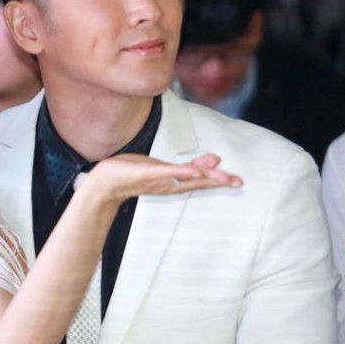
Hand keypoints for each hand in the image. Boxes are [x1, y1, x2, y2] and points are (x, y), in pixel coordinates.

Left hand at [79, 153, 242, 202]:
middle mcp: (169, 183)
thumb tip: (212, 160)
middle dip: (219, 181)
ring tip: (223, 178)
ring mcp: (160, 178)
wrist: (106, 182)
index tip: (236, 180)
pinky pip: (168, 172)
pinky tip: (195, 171)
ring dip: (205, 177)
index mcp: (174, 182)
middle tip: (238, 181)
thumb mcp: (163, 167)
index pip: (200, 180)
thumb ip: (188, 166)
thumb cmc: (133, 174)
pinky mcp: (149, 173)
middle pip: (198, 182)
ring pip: (187, 178)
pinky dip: (181, 172)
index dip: (219, 180)